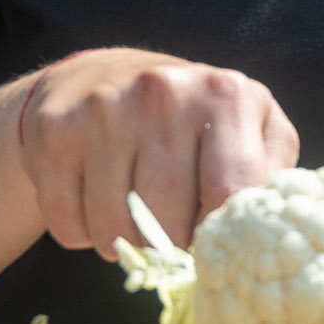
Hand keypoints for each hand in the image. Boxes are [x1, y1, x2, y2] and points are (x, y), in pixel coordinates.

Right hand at [10, 48, 296, 257]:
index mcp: (225, 93)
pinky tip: (92, 203)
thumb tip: (267, 236)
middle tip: (168, 230)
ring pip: (114, 229)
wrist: (98, 80)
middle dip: (170, 244)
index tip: (211, 240)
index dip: (220, 237)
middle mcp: (163, 92)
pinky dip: (81, 234)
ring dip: (122, 243)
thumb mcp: (248, 131)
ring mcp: (104, 108)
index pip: (230, 199)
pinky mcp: (54, 130)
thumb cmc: (190, 120)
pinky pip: (69, 224)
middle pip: (168, 222)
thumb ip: (269, 177)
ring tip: (131, 218)